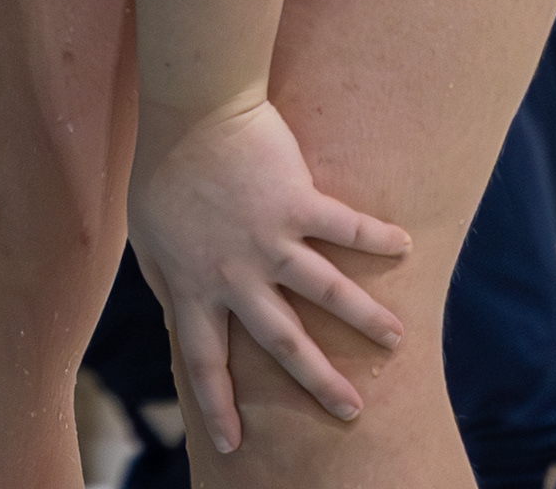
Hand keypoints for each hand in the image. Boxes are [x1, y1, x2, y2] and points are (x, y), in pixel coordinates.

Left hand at [126, 96, 412, 452]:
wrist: (189, 109)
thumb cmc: (163, 172)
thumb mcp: (149, 239)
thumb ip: (169, 283)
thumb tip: (180, 319)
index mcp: (194, 284)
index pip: (204, 359)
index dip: (218, 404)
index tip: (234, 445)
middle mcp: (235, 272)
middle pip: (282, 341)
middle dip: (319, 380)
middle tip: (351, 411)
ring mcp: (269, 239)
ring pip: (327, 292)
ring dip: (366, 318)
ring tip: (396, 339)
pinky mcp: (298, 202)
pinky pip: (347, 227)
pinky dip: (378, 237)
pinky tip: (406, 245)